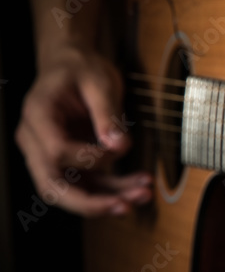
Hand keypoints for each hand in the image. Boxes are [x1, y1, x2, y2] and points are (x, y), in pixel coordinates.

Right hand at [15, 43, 151, 216]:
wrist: (72, 66)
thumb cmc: (81, 69)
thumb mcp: (100, 82)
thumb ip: (107, 114)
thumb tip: (119, 147)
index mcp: (38, 116)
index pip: (56, 151)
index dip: (89, 158)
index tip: (119, 148)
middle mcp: (35, 141)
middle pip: (51, 186)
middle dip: (90, 203)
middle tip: (126, 205)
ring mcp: (47, 155)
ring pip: (70, 192)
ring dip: (106, 200)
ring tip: (143, 194)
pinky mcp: (65, 162)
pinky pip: (85, 184)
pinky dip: (112, 189)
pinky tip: (138, 185)